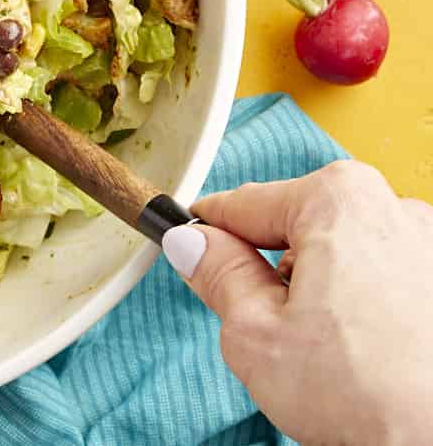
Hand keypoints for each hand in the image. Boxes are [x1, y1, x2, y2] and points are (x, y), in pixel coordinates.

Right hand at [162, 160, 432, 444]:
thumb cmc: (366, 396)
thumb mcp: (254, 333)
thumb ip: (218, 274)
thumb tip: (192, 244)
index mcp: (339, 200)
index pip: (244, 203)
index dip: (207, 231)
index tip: (188, 245)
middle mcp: (395, 208)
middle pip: (299, 226)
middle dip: (274, 269)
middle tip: (266, 324)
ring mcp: (430, 247)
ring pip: (344, 254)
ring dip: (323, 290)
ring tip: (322, 350)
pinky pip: (387, 278)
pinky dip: (366, 307)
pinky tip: (364, 353)